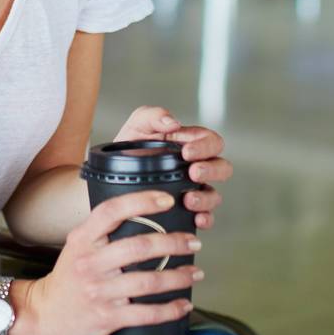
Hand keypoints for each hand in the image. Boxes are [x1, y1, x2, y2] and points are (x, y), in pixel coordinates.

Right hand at [12, 190, 201, 334]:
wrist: (43, 315)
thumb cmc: (69, 276)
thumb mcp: (77, 245)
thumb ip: (103, 230)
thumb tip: (143, 211)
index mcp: (83, 239)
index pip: (112, 211)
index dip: (143, 201)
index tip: (169, 200)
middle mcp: (90, 263)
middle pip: (139, 247)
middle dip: (174, 243)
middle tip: (194, 242)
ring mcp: (98, 291)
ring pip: (148, 281)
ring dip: (178, 277)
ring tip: (196, 273)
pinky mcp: (106, 317)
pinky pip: (146, 313)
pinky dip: (170, 310)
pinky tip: (184, 305)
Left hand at [112, 106, 231, 231]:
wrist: (111, 179)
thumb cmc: (128, 149)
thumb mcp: (137, 126)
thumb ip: (153, 115)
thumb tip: (173, 122)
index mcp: (191, 144)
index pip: (212, 141)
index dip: (205, 146)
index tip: (186, 152)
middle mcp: (197, 167)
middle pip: (222, 168)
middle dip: (211, 170)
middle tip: (193, 173)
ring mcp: (195, 190)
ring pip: (215, 195)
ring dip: (206, 198)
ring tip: (189, 200)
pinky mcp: (188, 211)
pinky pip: (207, 218)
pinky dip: (206, 219)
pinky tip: (196, 219)